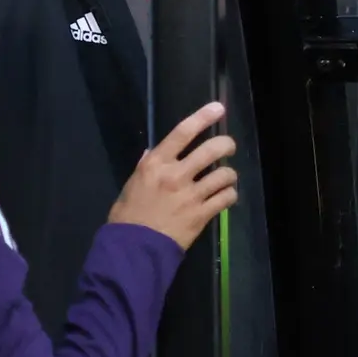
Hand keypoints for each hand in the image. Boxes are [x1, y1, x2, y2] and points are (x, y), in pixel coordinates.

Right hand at [109, 100, 237, 249]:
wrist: (133, 248)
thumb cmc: (128, 216)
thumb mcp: (132, 185)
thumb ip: (145, 167)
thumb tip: (152, 152)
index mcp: (156, 163)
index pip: (183, 132)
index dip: (203, 117)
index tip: (218, 108)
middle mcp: (175, 175)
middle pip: (212, 150)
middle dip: (226, 144)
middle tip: (229, 147)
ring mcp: (191, 195)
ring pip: (224, 174)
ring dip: (229, 175)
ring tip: (225, 178)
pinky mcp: (202, 215)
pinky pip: (226, 198)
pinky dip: (230, 195)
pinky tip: (225, 197)